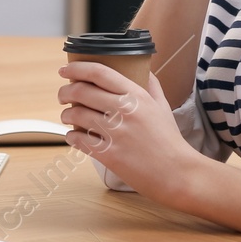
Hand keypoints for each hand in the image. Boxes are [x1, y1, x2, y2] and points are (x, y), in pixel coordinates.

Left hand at [56, 61, 199, 204]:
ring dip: (66, 114)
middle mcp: (124, 110)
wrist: (177, 173)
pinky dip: (71, 137)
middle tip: (63, 96)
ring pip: (77, 114)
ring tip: (68, 116)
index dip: (76, 68)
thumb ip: (151, 85)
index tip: (65, 69)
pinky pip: (79, 140)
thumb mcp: (162, 107)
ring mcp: (116, 133)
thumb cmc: (170, 140)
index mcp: (136, 95)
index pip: (99, 72)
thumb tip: (144, 69)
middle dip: (65, 92)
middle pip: (82, 91)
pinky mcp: (109, 154)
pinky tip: (73, 136)